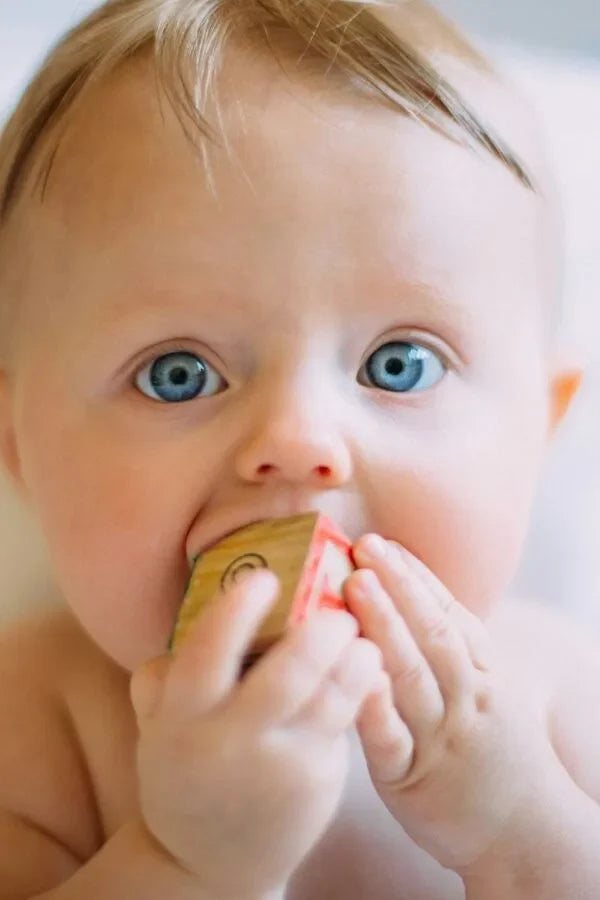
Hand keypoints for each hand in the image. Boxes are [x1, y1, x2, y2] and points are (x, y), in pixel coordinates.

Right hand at [129, 569, 382, 899]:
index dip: (236, 613)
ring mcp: (280, 765)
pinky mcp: (317, 781)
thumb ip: (163, 678)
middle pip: (286, 677)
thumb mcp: (160, 728)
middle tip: (338, 609)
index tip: (264, 578)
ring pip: (329, 699)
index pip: (207, 655)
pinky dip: (362, 688)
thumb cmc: (187, 772)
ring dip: (355, 660)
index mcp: (183, 718)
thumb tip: (187, 619)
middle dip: (319, 635)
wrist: (209, 862)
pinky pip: (345, 722)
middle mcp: (231, 741)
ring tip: (363, 637)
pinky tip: (369, 666)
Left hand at [344, 535, 557, 873]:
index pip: (449, 613)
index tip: (384, 542)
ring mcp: (439, 737)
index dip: (415, 575)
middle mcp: (465, 697)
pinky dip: (374, 705)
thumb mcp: (487, 691)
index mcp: (482, 672)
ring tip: (356, 585)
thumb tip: (405, 595)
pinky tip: (355, 673)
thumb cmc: (491, 750)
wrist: (525, 833)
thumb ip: (450, 649)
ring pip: (412, 673)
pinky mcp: (411, 777)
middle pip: (432, 633)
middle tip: (365, 547)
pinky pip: (391, 738)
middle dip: (398, 586)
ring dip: (384, 625)